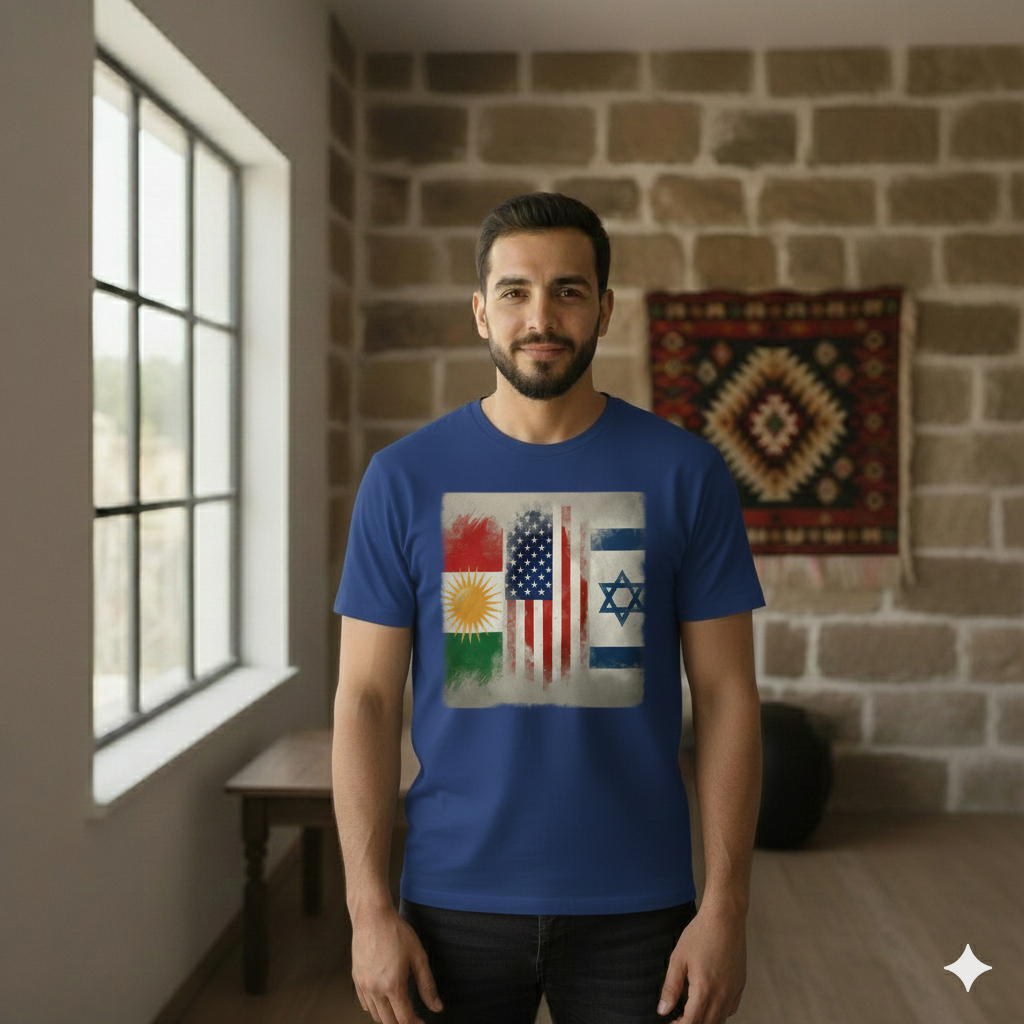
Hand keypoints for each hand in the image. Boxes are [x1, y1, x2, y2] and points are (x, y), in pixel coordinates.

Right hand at [351, 906, 442, 1023]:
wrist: (372, 916)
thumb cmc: (396, 932)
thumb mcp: (418, 956)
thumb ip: (427, 985)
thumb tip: (437, 1007)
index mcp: (392, 985)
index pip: (404, 1019)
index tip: (422, 1023)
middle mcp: (375, 989)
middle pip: (389, 1021)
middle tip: (413, 1018)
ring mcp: (363, 985)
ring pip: (376, 1015)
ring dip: (389, 1018)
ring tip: (400, 1010)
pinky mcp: (357, 979)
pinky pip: (365, 1004)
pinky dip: (376, 1008)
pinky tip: (385, 1001)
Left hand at [657, 904, 746, 1023]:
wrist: (725, 917)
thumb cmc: (701, 934)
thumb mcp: (678, 958)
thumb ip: (670, 987)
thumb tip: (663, 1010)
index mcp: (705, 989)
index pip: (692, 1023)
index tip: (671, 1023)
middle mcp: (722, 994)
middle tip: (678, 1019)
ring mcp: (733, 991)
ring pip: (721, 1020)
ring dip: (706, 1021)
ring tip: (691, 1013)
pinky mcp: (740, 985)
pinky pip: (731, 1009)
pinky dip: (720, 1013)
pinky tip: (709, 1004)